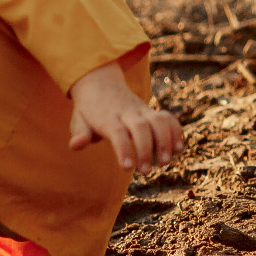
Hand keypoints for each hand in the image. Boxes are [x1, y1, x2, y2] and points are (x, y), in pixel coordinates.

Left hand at [68, 63, 183, 171]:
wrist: (100, 84)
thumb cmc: (89, 110)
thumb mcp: (78, 120)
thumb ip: (79, 134)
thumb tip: (75, 145)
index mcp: (107, 117)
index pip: (117, 133)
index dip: (123, 150)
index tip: (127, 168)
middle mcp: (127, 112)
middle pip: (141, 127)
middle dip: (146, 150)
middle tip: (145, 172)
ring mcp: (142, 110)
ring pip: (159, 121)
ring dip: (165, 141)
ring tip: (165, 162)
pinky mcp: (152, 112)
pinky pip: (168, 118)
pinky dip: (176, 131)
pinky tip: (179, 148)